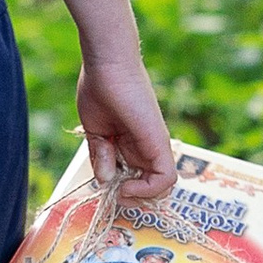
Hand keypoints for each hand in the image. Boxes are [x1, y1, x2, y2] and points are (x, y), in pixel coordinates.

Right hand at [76, 56, 174, 205]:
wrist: (107, 64)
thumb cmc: (98, 89)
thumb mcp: (96, 133)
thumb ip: (102, 157)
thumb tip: (105, 181)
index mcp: (133, 143)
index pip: (140, 178)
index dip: (125, 190)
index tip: (106, 188)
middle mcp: (148, 147)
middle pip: (153, 187)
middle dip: (134, 198)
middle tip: (115, 196)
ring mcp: (156, 145)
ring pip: (163, 187)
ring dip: (141, 197)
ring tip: (120, 192)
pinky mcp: (158, 142)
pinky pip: (166, 178)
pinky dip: (148, 190)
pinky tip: (126, 186)